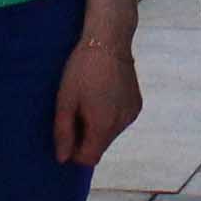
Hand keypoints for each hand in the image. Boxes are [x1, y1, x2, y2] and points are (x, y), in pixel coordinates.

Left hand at [55, 33, 141, 166]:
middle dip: (85, 137)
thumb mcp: (65, 100)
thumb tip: (62, 159)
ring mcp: (132, 114)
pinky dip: (110, 116)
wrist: (109, 40)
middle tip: (75, 112)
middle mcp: (121, 124)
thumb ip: (63, 132)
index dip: (75, 153)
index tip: (67, 133)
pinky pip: (120, 121)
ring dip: (98, 126)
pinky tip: (103, 95)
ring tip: (89, 100)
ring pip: (111, 134)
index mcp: (103, 126)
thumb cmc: (82, 69)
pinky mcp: (137, 104)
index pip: (89, 159)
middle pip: (100, 146)